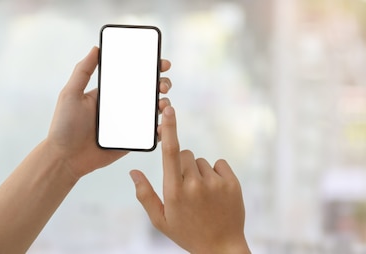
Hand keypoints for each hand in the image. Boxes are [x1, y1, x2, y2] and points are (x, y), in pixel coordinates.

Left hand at [45, 46, 172, 178]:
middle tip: (163, 85)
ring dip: (164, 104)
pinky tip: (163, 124)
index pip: (134, 76)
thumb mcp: (70, 93)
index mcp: (110, 93)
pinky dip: (162, 128)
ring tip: (163, 104)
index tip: (161, 63)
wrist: (65, 158)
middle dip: (162, 85)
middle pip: (149, 91)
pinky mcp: (133, 140)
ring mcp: (129, 123)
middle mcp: (122, 106)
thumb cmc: (64, 126)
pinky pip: (152, 133)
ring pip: (154, 110)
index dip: (150, 68)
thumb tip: (96, 48)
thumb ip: (83, 71)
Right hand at [130, 106, 249, 253]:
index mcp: (174, 192)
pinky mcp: (232, 183)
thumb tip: (133, 171)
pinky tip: (216, 193)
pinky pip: (219, 164)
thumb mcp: (161, 219)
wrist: (221, 247)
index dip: (170, 129)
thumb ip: (144, 194)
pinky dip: (217, 174)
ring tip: (203, 196)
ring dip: (200, 172)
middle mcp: (194, 185)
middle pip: (186, 154)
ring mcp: (215, 183)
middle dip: (184, 166)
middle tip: (187, 189)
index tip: (170, 110)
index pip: (170, 152)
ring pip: (202, 162)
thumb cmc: (187, 233)